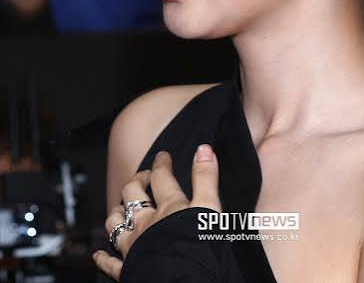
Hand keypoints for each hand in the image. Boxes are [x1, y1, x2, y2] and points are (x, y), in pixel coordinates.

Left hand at [93, 144, 221, 280]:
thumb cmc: (198, 250)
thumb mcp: (209, 210)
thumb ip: (206, 179)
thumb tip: (204, 149)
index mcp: (168, 208)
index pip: (162, 177)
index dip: (162, 163)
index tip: (163, 156)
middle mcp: (147, 223)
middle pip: (133, 194)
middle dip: (137, 181)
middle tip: (144, 176)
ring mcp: (134, 246)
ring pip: (115, 224)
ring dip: (117, 213)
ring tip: (122, 206)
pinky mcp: (128, 270)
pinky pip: (111, 263)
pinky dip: (104, 258)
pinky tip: (99, 254)